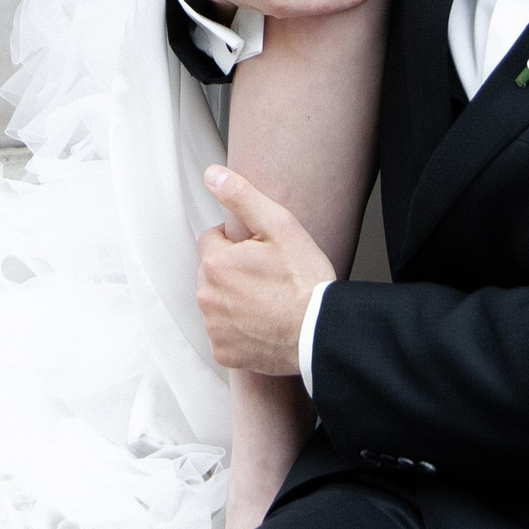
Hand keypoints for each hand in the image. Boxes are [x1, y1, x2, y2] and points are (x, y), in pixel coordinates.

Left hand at [196, 168, 334, 374]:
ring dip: (232, 298)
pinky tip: (261, 323)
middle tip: (265, 276)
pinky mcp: (223, 353)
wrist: (320, 332)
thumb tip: (212, 175)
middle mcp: (207, 297)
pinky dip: (236, 328)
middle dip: (231, 270)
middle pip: (210, 272)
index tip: (260, 252)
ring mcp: (214, 328)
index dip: (236, 243)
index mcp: (216, 264)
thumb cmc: (305, 279)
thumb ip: (241, 196)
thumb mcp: (280, 226)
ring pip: (215, 301)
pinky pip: (222, 332)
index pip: (211, 240)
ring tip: (266, 300)